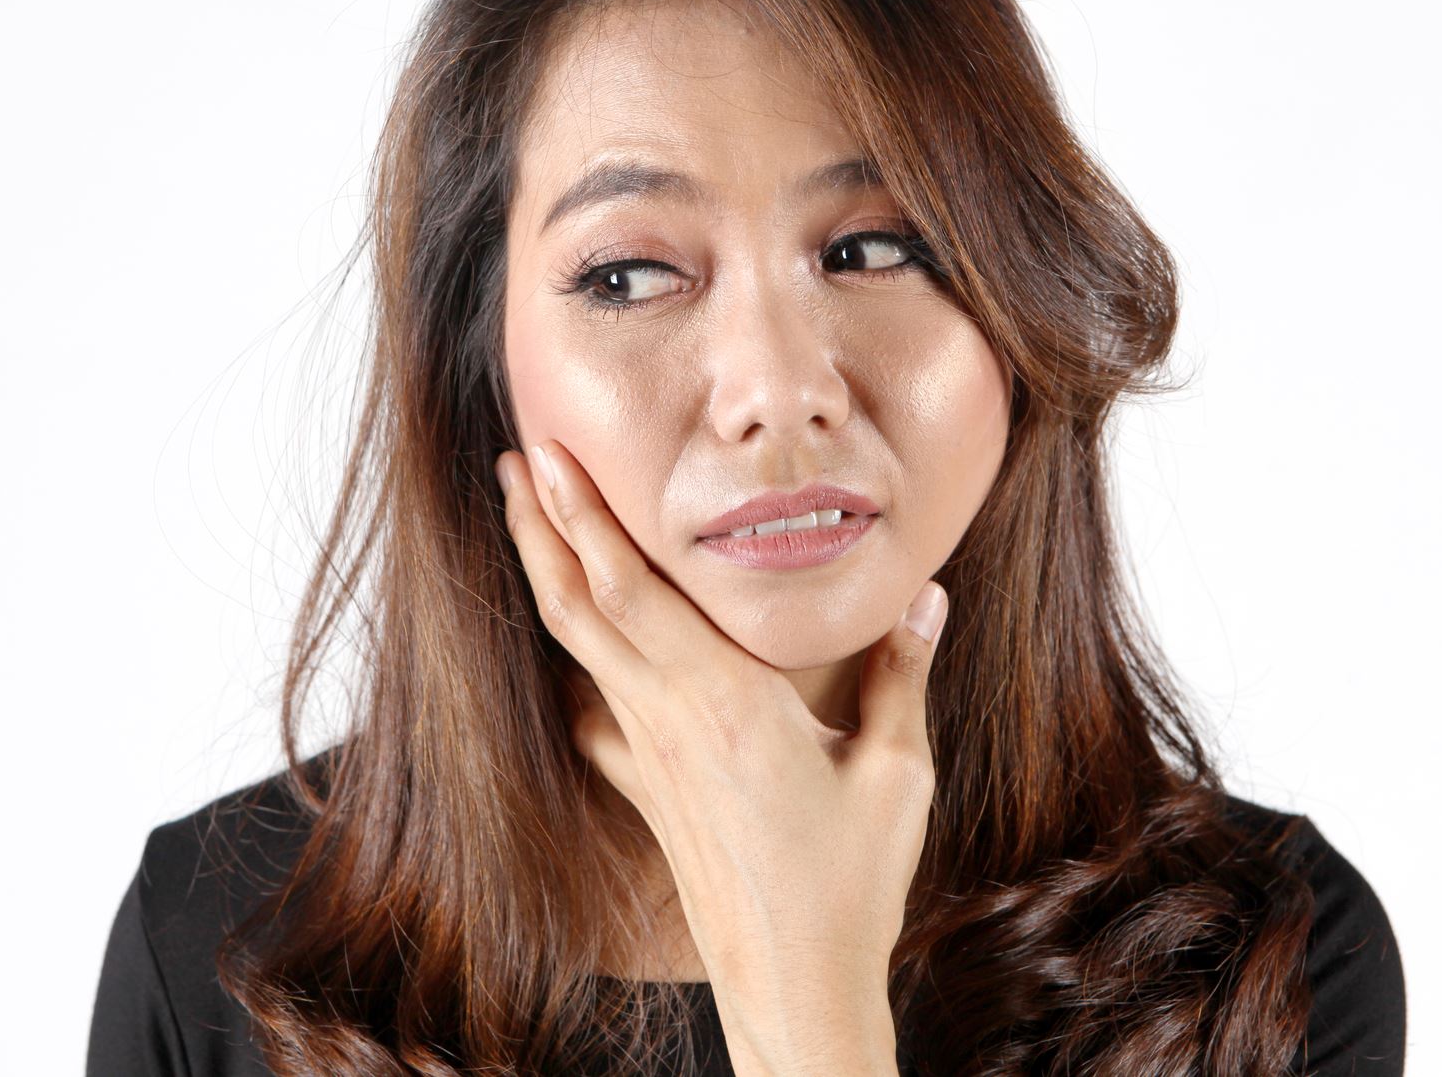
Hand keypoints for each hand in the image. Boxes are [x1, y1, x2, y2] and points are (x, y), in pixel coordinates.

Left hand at [495, 439, 946, 1072]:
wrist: (793, 985)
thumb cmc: (847, 884)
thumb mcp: (896, 772)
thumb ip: (905, 674)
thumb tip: (927, 593)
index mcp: (724, 699)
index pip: (632, 588)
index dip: (582, 517)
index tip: (547, 456)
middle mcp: (668, 719)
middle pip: (580, 606)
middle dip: (540, 527)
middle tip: (514, 461)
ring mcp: (647, 757)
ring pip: (579, 649)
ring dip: (548, 577)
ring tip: (527, 520)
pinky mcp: (646, 791)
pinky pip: (593, 712)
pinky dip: (576, 665)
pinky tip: (573, 650)